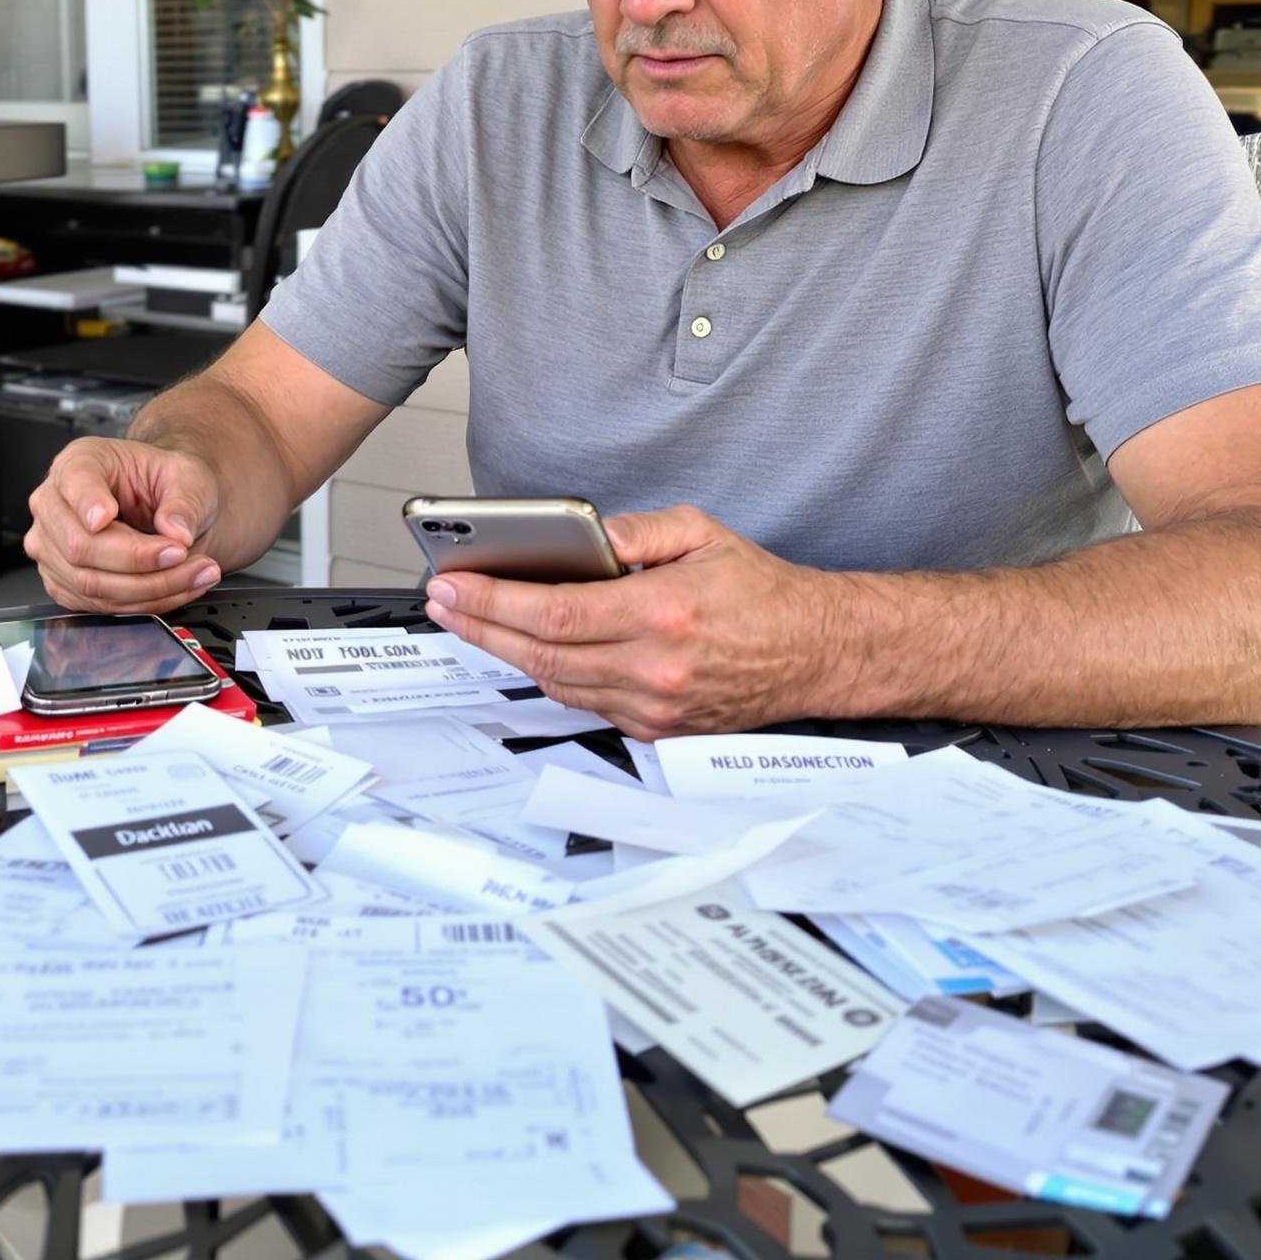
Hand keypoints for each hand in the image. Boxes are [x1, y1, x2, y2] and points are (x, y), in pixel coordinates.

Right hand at [23, 437, 224, 612]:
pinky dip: (146, 602)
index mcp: (79, 462)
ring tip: (195, 574)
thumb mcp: (187, 476)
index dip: (87, 503)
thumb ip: (184, 501)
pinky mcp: (63, 583)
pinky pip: (100, 605)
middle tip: (181, 553)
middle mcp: (54, 505)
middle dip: (138, 558)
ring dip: (150, 587)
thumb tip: (176, 531)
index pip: (73, 483)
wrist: (161, 505)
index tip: (106, 517)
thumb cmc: (163, 482)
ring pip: (91, 583)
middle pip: (80, 545)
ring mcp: (50, 548)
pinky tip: (178, 588)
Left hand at [421, 505, 835, 739]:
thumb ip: (639, 531)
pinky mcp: (657, 730)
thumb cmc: (764, 595)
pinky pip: (585, 703)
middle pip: (540, 653)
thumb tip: (586, 535)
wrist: (816, 653)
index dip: (492, 602)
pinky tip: (530, 647)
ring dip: (508, 652)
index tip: (454, 586)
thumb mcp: (704, 534)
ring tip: (474, 621)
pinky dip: (552, 674)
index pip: (553, 611)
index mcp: (662, 613)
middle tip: (444, 604)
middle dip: (480, 627)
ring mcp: (654, 707)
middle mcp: (654, 668)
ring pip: (556, 683)